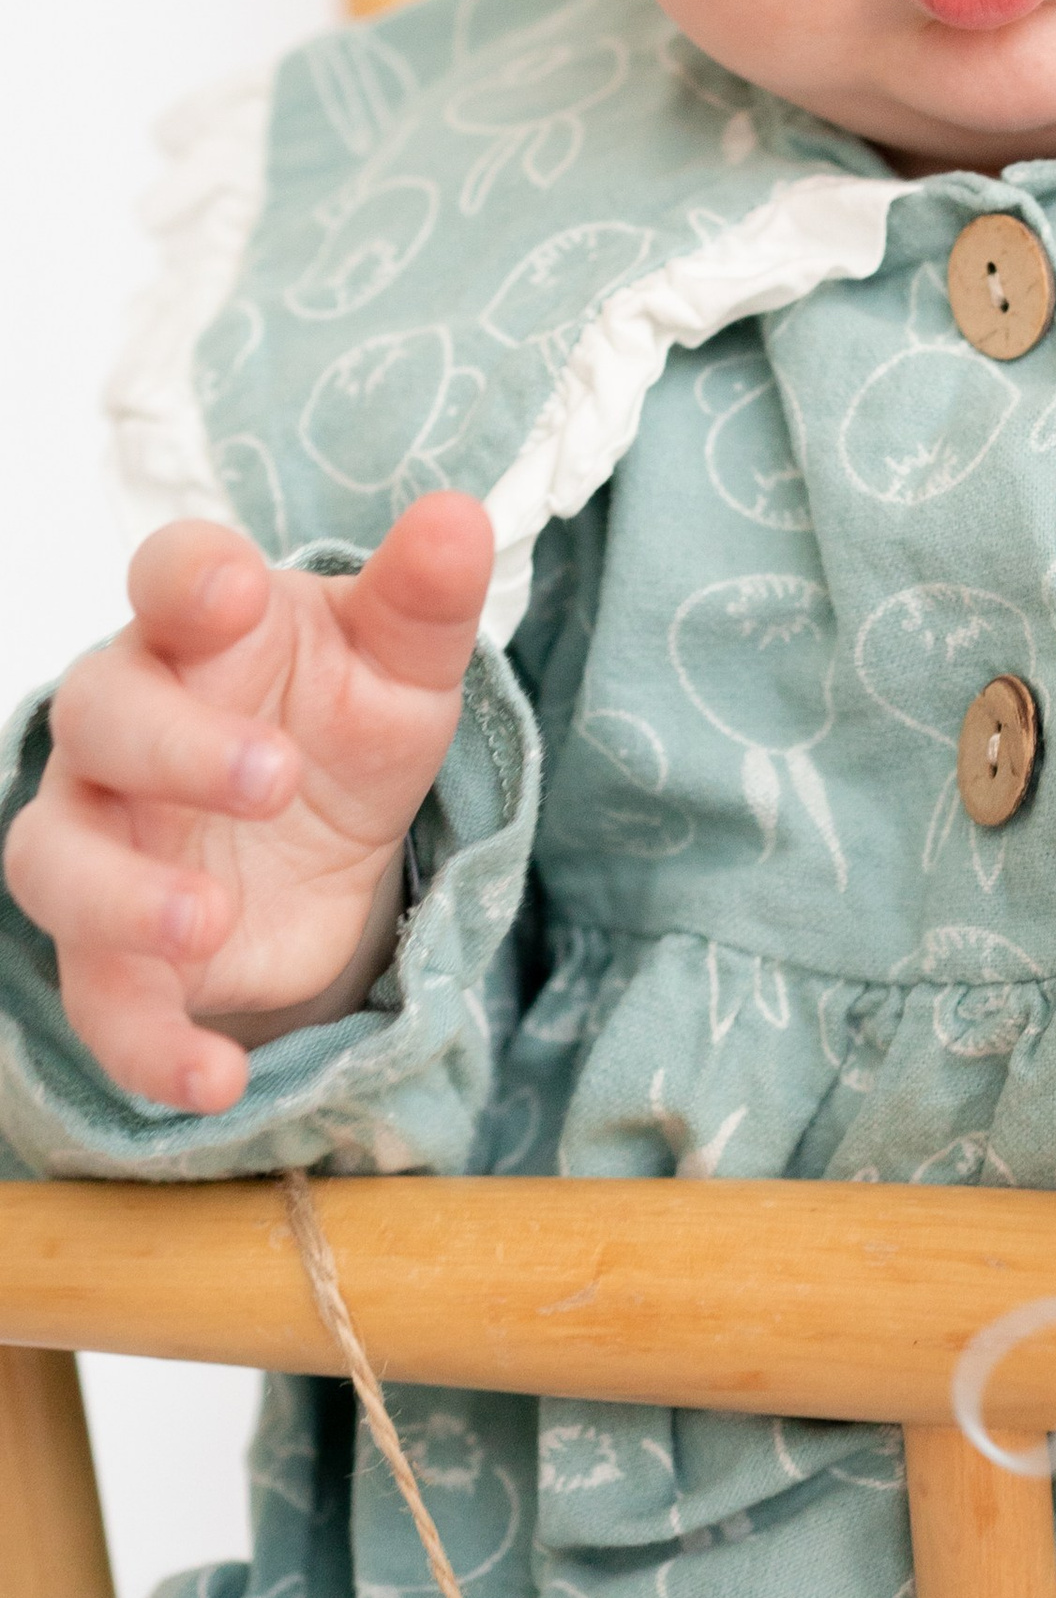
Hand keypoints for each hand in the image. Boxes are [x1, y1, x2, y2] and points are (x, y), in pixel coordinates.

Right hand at [3, 493, 492, 1114]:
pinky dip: (146, 1046)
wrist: (325, 832)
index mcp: (198, 626)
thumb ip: (425, 595)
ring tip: (213, 921)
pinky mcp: (109, 946)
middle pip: (100, 716)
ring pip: (54, 856)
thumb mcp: (404, 661)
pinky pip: (97, 998)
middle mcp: (123, 722)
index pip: (167, 575)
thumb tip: (460, 516)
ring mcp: (101, 833)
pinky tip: (215, 1081)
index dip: (190, 579)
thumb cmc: (345, 710)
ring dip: (121, 894)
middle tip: (276, 777)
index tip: (237, 594)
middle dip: (177, 747)